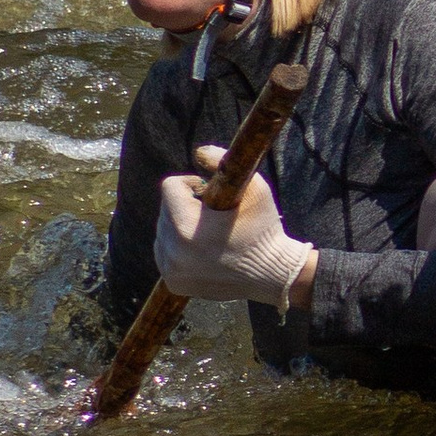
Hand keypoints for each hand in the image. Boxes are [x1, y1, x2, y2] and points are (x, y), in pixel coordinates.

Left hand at [155, 148, 317, 308]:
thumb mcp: (254, 188)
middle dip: (185, 205)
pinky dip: (179, 247)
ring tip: (208, 232)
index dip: (191, 183)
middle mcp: (174, 252)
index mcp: (188, 228)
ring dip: (179, 225)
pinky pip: (165, 253)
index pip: (170, 188)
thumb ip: (224, 162)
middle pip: (165, 209)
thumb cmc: (264, 228)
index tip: (209, 192)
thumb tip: (199, 152)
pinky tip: (202, 249)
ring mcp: (172, 270)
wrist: (272, 274)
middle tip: (212, 214)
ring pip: (162, 231)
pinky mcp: (174, 283)